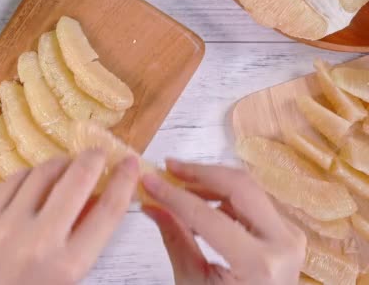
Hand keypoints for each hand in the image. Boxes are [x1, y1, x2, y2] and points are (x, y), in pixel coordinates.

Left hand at [0, 150, 139, 284]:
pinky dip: (29, 174)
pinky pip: (12, 180)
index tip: (130, 164)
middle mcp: (39, 240)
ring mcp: (6, 225)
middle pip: (78, 180)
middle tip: (98, 153)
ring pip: (43, 173)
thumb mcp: (65, 282)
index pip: (108, 211)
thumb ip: (82, 244)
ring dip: (61, 163)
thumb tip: (95, 200)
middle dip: (93, 160)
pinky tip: (35, 178)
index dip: (124, 182)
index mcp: (68, 265)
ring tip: (66, 165)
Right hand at [141, 160, 305, 284]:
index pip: (206, 215)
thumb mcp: (193, 282)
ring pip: (248, 190)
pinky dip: (225, 196)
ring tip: (179, 184)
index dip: (173, 194)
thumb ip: (174, 237)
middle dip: (199, 173)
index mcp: (259, 263)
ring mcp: (291, 236)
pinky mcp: (288, 232)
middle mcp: (283, 243)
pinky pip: (254, 203)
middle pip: (239, 186)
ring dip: (211, 182)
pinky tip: (200, 200)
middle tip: (169, 167)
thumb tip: (151, 204)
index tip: (149, 179)